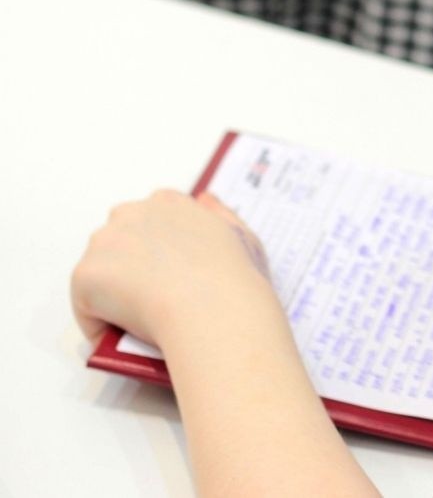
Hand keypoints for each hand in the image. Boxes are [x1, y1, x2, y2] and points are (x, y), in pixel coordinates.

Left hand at [71, 189, 275, 350]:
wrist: (215, 310)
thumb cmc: (235, 279)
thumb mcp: (243, 237)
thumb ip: (220, 215)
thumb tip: (204, 199)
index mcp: (169, 203)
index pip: (150, 217)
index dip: (158, 249)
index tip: (170, 274)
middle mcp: (132, 213)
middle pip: (118, 242)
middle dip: (129, 268)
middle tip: (153, 301)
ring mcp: (104, 242)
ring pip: (100, 273)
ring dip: (113, 295)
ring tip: (140, 321)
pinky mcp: (86, 275)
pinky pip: (86, 306)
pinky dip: (101, 324)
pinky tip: (124, 337)